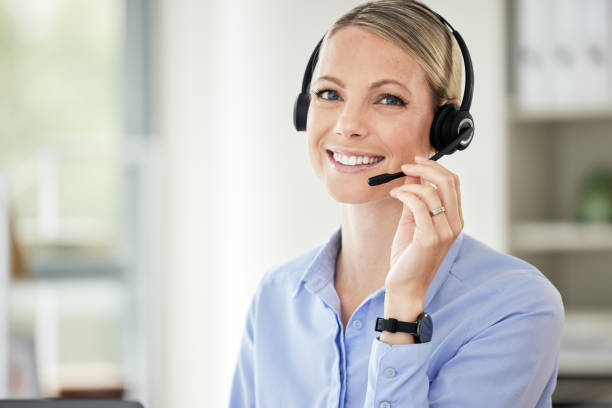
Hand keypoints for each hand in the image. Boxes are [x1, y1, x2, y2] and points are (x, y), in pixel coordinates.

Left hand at [385, 155, 463, 300]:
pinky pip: (418, 205)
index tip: (416, 161)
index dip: (435, 167)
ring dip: (410, 184)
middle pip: (448, 182)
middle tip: (407, 165)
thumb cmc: (408, 257)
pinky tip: (395, 195)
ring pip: (432, 192)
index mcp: (454, 220)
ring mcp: (444, 232)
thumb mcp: (412, 222)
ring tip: (395, 189)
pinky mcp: (429, 238)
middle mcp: (454, 225)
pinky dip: (405, 194)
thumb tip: (413, 176)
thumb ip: (415, 199)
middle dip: (426, 168)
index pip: (453, 183)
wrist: (406, 286)